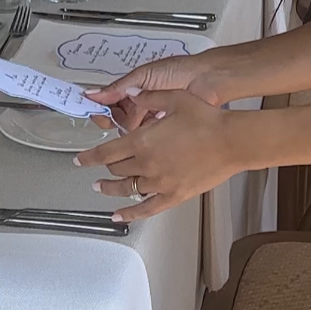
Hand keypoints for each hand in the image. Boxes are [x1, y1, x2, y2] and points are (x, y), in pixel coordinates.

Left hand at [74, 89, 244, 222]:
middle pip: (116, 169)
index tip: (79, 159)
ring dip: (111, 188)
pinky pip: (146, 209)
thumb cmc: (207, 120)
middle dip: (104, 167)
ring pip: (127, 189)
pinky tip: (117, 216)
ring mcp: (159, 182)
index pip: (105, 152)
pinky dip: (129, 214)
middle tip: (98, 167)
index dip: (88, 156)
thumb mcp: (175, 98)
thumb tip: (131, 92)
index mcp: (142, 141)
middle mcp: (146, 164)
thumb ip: (149, 97)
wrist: (231, 141)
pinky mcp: (174, 195)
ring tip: (101, 188)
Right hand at [85, 53, 234, 130]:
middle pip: (118, 119)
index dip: (102, 109)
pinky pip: (148, 137)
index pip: (110, 103)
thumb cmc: (179, 71)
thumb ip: (117, 87)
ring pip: (132, 131)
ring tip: (141, 120)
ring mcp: (153, 118)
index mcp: (134, 89)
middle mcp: (142, 105)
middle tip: (122, 116)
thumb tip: (92, 93)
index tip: (97, 112)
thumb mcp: (143, 76)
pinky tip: (147, 132)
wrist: (207, 79)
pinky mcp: (164, 130)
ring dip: (132, 128)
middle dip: (116, 120)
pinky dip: (145, 136)